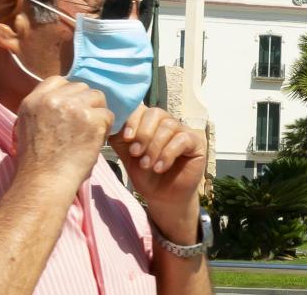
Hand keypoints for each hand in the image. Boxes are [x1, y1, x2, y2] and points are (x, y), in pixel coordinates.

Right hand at [14, 77, 113, 193]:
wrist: (44, 182)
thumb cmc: (37, 163)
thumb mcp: (27, 127)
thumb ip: (43, 108)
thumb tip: (64, 98)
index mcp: (34, 100)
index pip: (58, 81)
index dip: (69, 94)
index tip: (72, 109)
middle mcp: (53, 99)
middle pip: (81, 88)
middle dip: (85, 104)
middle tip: (83, 124)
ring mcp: (73, 108)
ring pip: (97, 97)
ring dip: (97, 113)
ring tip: (90, 133)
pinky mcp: (91, 119)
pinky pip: (108, 115)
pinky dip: (105, 128)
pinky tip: (95, 141)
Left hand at [109, 107, 206, 238]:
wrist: (163, 198)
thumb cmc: (146, 175)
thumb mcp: (129, 155)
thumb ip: (120, 138)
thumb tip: (110, 123)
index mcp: (150, 122)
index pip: (142, 108)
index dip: (133, 119)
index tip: (126, 137)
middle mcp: (168, 122)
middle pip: (156, 113)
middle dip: (143, 134)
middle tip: (135, 153)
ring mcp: (184, 130)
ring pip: (168, 126)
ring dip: (154, 147)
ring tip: (146, 165)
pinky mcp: (197, 142)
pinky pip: (182, 139)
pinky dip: (168, 154)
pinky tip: (160, 168)